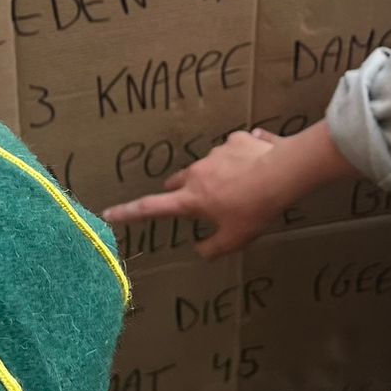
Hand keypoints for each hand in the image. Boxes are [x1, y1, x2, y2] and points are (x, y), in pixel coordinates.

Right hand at [105, 128, 289, 257]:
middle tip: (195, 201)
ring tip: (242, 186)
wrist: (282, 173)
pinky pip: (236, 150)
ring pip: (209, 165)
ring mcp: (217, 152)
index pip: (151, 207)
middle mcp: (198, 172)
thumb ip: (214, 247)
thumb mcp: (236, 239)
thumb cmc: (255, 209)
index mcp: (192, 198)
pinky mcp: (237, 139)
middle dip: (181, 190)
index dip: (127, 212)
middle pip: (179, 181)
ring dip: (217, 175)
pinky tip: (258, 166)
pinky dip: (242, 159)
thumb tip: (201, 250)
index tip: (107, 212)